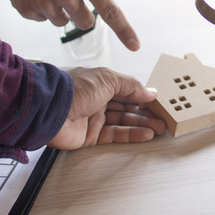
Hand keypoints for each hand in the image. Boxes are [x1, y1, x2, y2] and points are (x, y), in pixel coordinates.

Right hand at [0, 0, 140, 50]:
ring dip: (58, 10)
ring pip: (61, 22)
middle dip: (80, 15)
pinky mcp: (26, 9)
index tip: (134, 46)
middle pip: (85, 23)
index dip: (124, 30)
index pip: (109, 10)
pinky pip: (41, 19)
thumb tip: (94, 6)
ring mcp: (44, 2)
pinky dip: (39, 8)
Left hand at [48, 67, 166, 149]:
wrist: (51, 109)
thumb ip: (131, 85)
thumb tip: (148, 92)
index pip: (127, 90)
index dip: (143, 96)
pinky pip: (116, 135)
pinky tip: (146, 134)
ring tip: (159, 127)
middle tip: (163, 118)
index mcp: (101, 83)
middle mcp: (98, 100)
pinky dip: (132, 134)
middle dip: (146, 112)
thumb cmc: (75, 89)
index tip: (158, 102)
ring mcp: (95, 118)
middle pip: (127, 107)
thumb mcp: (108, 79)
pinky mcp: (91, 135)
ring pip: (123, 121)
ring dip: (142, 124)